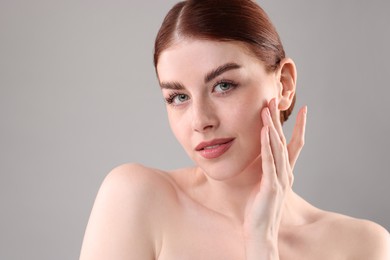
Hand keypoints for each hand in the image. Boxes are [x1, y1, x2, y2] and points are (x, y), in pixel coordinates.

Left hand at [243, 98, 306, 258]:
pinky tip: (263, 132)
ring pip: (278, 148)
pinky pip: (269, 161)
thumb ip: (264, 170)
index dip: (298, 127)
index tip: (302, 109)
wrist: (261, 230)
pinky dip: (266, 146)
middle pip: (284, 140)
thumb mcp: (262, 184)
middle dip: (279, 120)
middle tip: (275, 100)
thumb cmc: (258, 208)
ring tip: (268, 110)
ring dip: (272, 128)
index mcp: (284, 171)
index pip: (294, 144)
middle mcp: (285, 173)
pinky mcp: (271, 186)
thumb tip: (259, 156)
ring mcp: (280, 179)